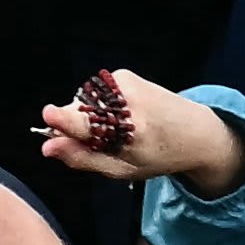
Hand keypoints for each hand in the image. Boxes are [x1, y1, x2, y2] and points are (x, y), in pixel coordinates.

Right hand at [32, 67, 244, 194]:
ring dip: (88, 115)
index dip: (63, 120)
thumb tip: (47, 146)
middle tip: (99, 141)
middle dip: (74, 125)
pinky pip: (94, 92)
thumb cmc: (158, 156)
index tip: (48, 115)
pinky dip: (100, 104)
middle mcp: (130, 103)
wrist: (196, 131)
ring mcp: (128, 84)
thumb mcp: (122, 169)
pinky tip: (121, 113)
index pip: (89, 124)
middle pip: (77, 111)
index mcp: (131, 133)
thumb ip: (83, 158)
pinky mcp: (125, 75)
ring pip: (83, 101)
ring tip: (117, 128)